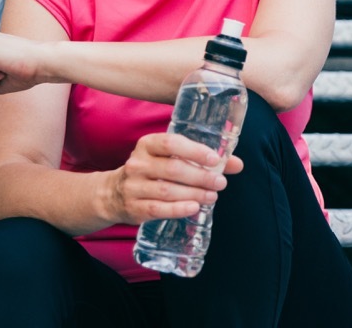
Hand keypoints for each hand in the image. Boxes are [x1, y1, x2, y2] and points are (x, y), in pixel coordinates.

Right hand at [105, 133, 244, 224]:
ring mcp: (133, 186)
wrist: (114, 193)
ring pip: (167, 190)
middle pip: (173, 169)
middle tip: (220, 182)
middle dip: (200, 177)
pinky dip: (178, 209)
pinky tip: (194, 208)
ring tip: (212, 196)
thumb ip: (202, 160)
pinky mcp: (133, 207)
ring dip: (193, 194)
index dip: (194, 151)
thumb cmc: (152, 171)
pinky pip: (158, 209)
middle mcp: (138, 163)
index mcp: (147, 144)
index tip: (215, 159)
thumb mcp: (169, 158)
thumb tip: (237, 164)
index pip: (171, 143)